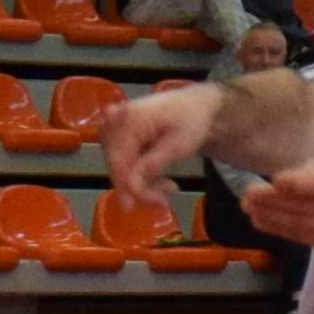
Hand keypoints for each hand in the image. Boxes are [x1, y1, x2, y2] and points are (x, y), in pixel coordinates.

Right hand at [99, 82, 220, 193]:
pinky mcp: (121, 136)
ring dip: (141, 182)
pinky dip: (140, 175)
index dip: (124, 186)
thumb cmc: (192, 121)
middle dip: (137, 187)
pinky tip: (161, 181)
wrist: (197, 106)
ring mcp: (117, 128)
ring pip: (119, 166)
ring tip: (168, 187)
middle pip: (116, 164)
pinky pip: (124, 162)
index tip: (131, 207)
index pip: (118, 159)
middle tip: (162, 201)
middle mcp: (118, 120)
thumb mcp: (179, 145)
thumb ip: (154, 164)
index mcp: (131, 117)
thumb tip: (131, 183)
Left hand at [243, 154, 313, 248]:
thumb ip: (310, 171)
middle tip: (249, 195)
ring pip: (304, 225)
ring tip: (249, 208)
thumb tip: (279, 182)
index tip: (275, 180)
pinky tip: (260, 220)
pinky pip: (302, 238)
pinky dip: (278, 229)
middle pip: (310, 207)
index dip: (301, 183)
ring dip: (272, 218)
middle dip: (276, 202)